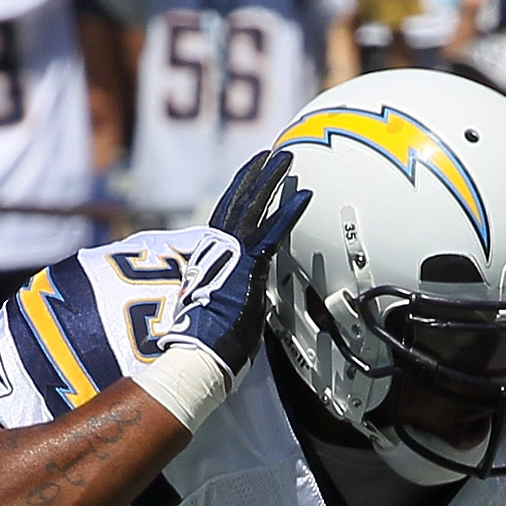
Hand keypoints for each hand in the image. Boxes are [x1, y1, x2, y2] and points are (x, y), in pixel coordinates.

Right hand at [152, 150, 310, 374]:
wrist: (200, 351)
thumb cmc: (208, 340)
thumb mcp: (220, 306)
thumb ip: (232, 290)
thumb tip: (241, 294)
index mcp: (210, 258)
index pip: (224, 218)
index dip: (236, 193)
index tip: (247, 175)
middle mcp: (218, 250)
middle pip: (236, 202)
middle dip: (253, 175)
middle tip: (268, 154)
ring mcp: (232, 254)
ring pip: (252, 206)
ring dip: (270, 180)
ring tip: (285, 158)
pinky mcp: (248, 264)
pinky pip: (273, 232)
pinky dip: (289, 212)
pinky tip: (304, 195)